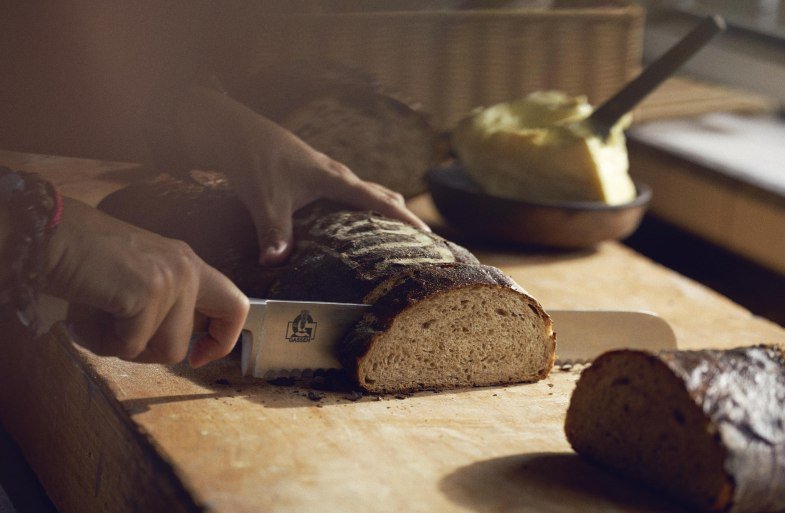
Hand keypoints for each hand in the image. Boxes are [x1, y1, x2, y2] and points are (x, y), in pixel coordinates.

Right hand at [44, 197, 248, 366]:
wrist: (51, 234)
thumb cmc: (84, 260)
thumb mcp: (138, 277)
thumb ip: (163, 303)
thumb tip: (176, 346)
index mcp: (187, 263)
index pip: (235, 305)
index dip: (224, 339)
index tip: (199, 356)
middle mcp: (187, 268)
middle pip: (190, 340)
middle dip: (162, 352)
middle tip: (126, 342)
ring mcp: (171, 279)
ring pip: (164, 350)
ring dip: (122, 347)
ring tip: (94, 320)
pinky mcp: (148, 292)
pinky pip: (131, 346)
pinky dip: (101, 341)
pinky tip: (84, 317)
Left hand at [176, 86, 430, 265]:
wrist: (234, 131)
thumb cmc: (254, 161)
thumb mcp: (265, 199)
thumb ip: (274, 231)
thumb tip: (275, 263)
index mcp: (335, 179)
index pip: (379, 200)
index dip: (405, 218)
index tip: (428, 234)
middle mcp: (337, 174)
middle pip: (380, 194)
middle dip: (401, 216)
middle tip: (419, 242)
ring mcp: (326, 173)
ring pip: (365, 192)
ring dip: (381, 211)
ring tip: (394, 237)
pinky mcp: (314, 175)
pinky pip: (348, 194)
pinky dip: (360, 208)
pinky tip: (351, 225)